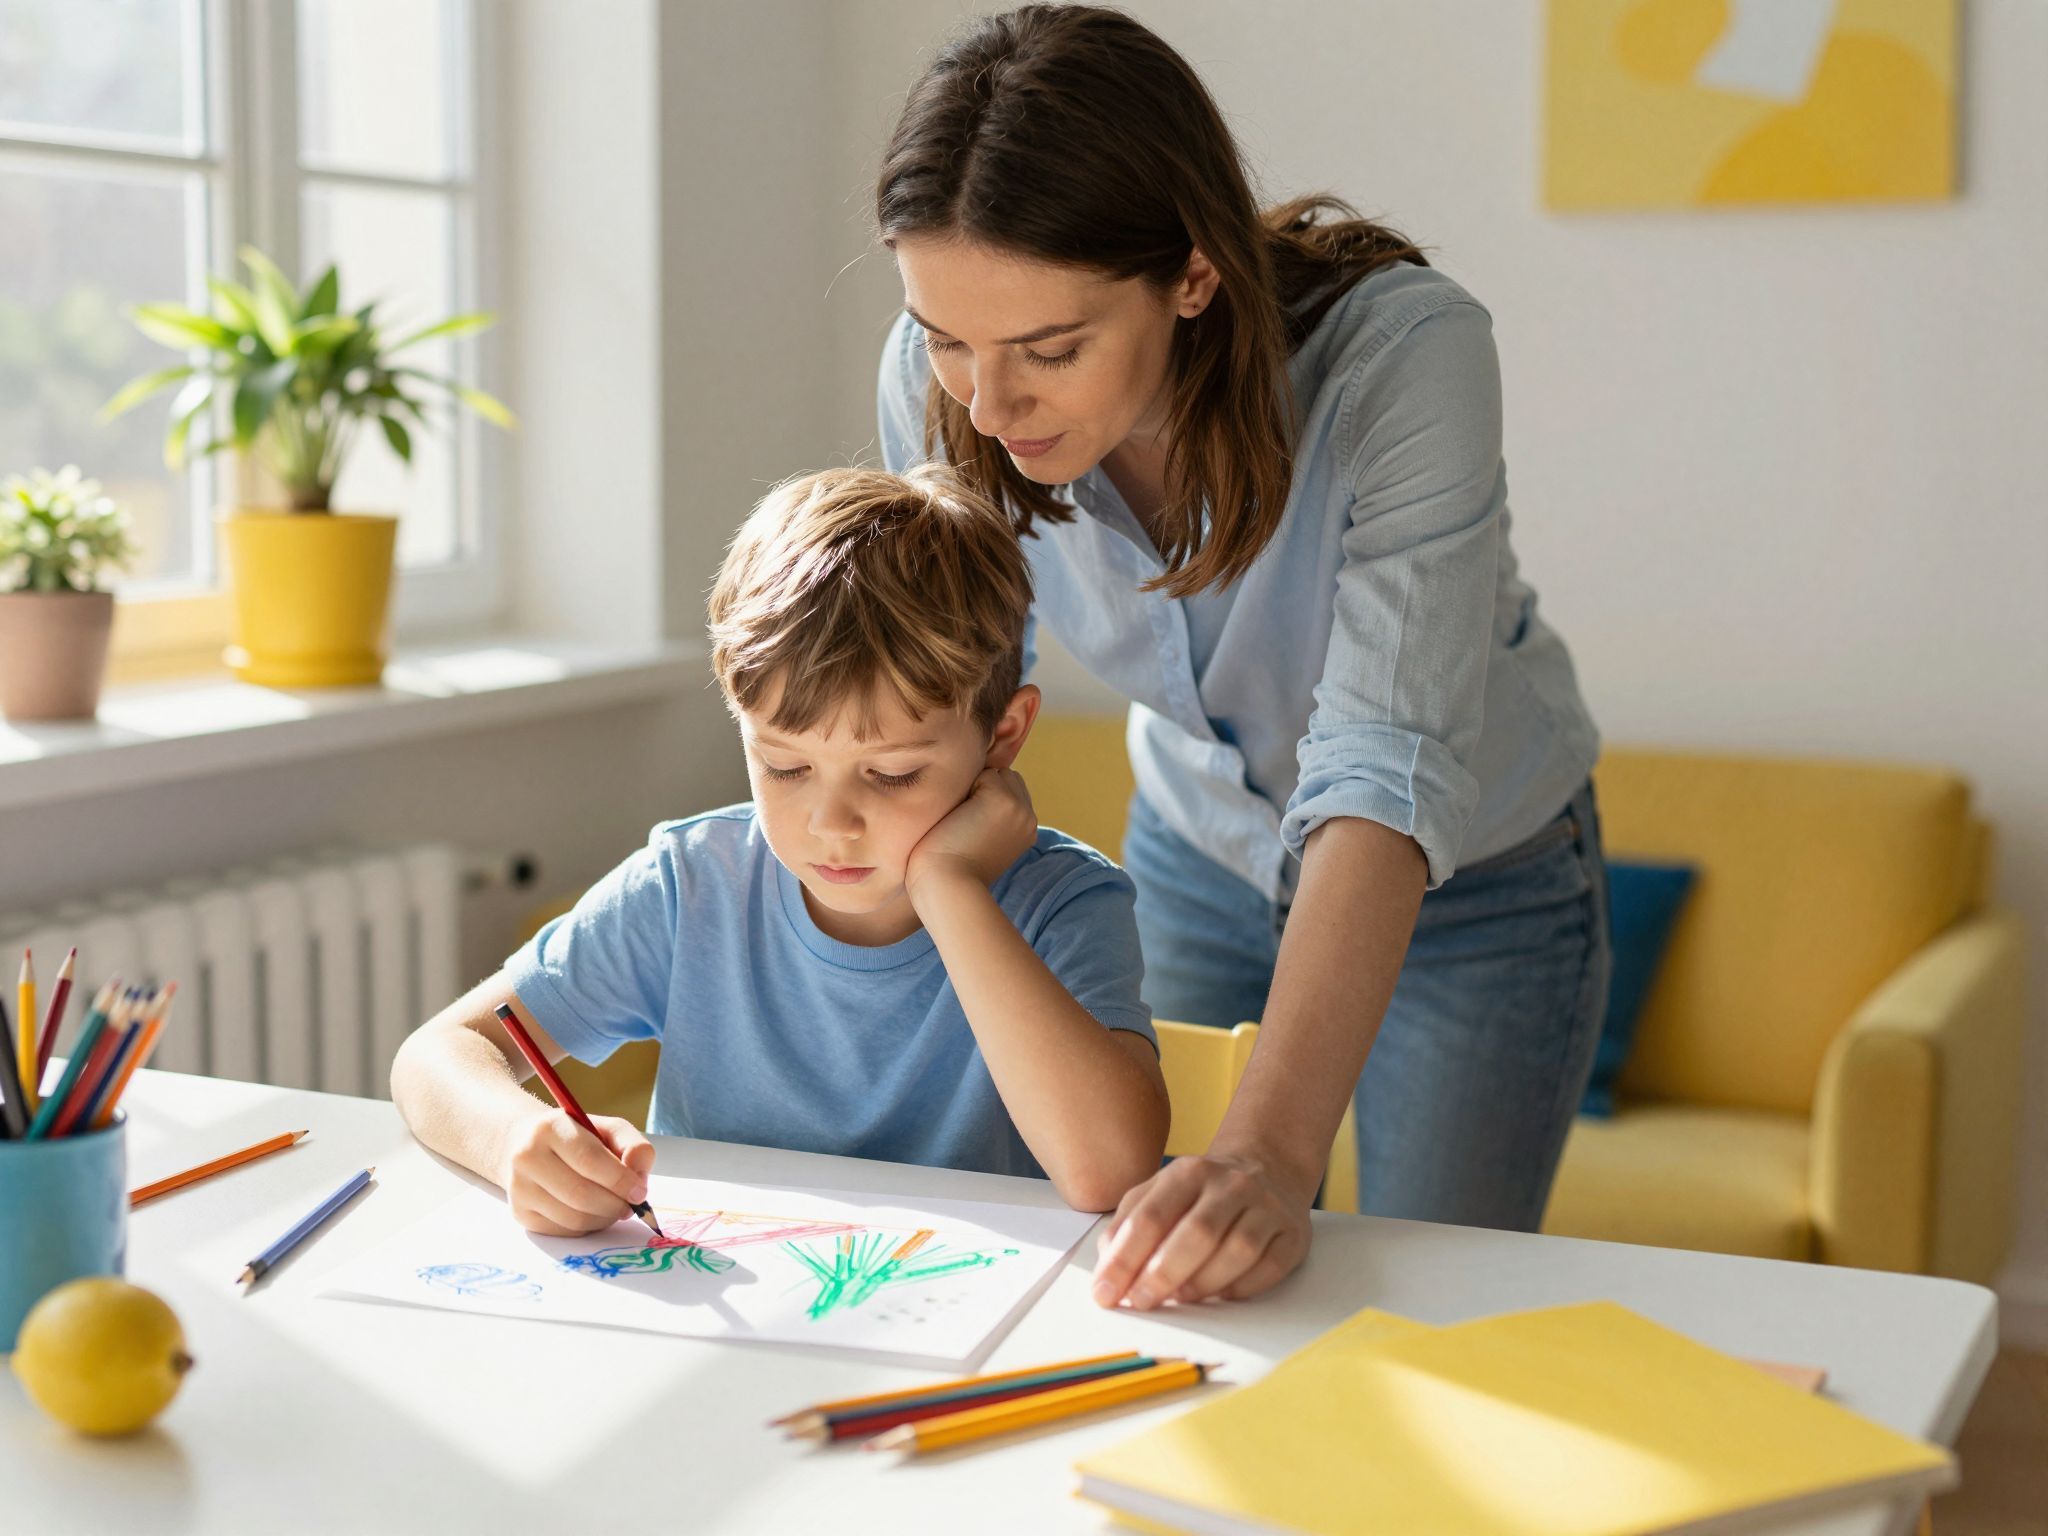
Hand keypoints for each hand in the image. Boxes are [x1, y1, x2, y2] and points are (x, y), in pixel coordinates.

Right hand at [500, 1109, 655, 1236]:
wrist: (524, 1145)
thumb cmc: (575, 1137)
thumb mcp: (607, 1129)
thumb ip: (633, 1147)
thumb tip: (638, 1182)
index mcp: (551, 1127)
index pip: (589, 1160)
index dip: (620, 1180)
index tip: (640, 1192)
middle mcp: (528, 1157)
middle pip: (580, 1194)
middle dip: (615, 1205)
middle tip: (631, 1205)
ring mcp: (519, 1188)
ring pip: (573, 1218)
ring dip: (604, 1218)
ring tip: (614, 1207)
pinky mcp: (520, 1213)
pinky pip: (564, 1231)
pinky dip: (588, 1227)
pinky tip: (593, 1212)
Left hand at [905, 766, 1037, 903]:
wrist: (948, 889)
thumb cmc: (948, 871)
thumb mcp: (976, 843)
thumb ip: (985, 818)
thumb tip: (973, 787)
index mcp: (1025, 830)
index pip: (1008, 789)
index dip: (982, 797)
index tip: (966, 827)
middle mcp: (1028, 818)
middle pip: (1003, 776)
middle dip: (981, 788)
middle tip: (961, 825)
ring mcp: (1020, 808)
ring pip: (993, 772)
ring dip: (972, 787)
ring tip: (960, 822)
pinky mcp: (1004, 800)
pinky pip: (981, 772)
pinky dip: (964, 790)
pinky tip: (958, 819)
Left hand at [1090, 1149, 1314, 1308]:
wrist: (1267, 1169)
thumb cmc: (1201, 1193)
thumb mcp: (1159, 1192)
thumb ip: (1128, 1224)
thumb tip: (1107, 1266)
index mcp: (1188, 1172)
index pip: (1150, 1217)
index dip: (1124, 1259)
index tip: (1105, 1293)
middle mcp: (1230, 1184)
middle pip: (1196, 1234)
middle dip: (1162, 1275)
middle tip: (1141, 1303)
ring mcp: (1266, 1207)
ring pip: (1237, 1250)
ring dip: (1204, 1283)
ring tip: (1180, 1298)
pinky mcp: (1292, 1233)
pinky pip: (1270, 1266)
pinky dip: (1243, 1287)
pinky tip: (1222, 1294)